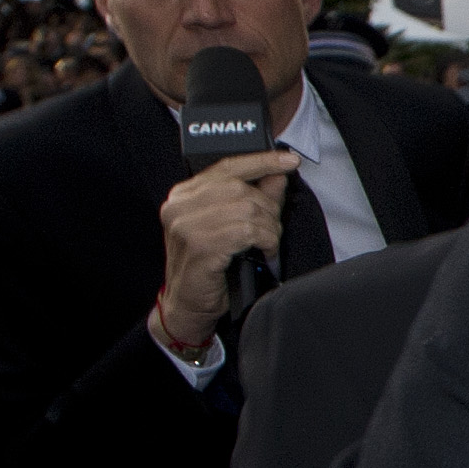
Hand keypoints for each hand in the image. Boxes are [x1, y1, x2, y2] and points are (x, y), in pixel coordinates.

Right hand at [151, 149, 300, 352]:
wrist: (187, 307)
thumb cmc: (208, 269)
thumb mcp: (230, 227)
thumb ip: (252, 198)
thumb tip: (276, 175)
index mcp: (184, 195)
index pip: (227, 166)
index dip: (262, 161)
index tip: (289, 160)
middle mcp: (180, 205)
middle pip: (241, 188)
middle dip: (268, 209)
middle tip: (273, 229)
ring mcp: (186, 225)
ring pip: (247, 209)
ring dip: (268, 228)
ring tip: (267, 244)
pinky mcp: (199, 245)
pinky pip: (246, 231)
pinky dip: (264, 241)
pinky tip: (263, 253)